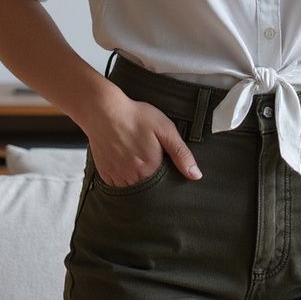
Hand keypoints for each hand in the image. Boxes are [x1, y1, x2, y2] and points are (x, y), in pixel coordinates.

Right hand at [84, 92, 202, 185]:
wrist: (104, 111)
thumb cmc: (136, 117)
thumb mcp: (165, 129)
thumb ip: (181, 153)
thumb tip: (196, 175)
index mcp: (151, 168)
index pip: (165, 184)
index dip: (166, 173)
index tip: (163, 161)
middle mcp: (134, 178)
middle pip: (149, 188)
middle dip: (152, 176)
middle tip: (146, 154)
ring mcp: (118, 178)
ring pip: (133, 188)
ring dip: (137, 178)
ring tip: (136, 156)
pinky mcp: (106, 175)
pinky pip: (118, 185)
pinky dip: (123, 177)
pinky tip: (124, 160)